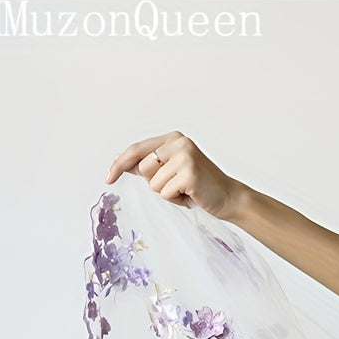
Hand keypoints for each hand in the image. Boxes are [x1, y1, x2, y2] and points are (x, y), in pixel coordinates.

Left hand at [105, 131, 243, 219]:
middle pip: (143, 168)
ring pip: (153, 183)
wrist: (230, 197)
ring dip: (167, 193)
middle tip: (177, 185)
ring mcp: (184, 157)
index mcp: (173, 138)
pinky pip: (165, 193)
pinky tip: (191, 195)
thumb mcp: (175, 169)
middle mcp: (178, 143)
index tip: (109, 177)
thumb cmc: (201, 187)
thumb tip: (122, 164)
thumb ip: (153, 164)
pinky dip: (176, 200)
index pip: (137, 149)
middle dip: (155, 182)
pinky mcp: (189, 173)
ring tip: (185, 191)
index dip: (120, 163)